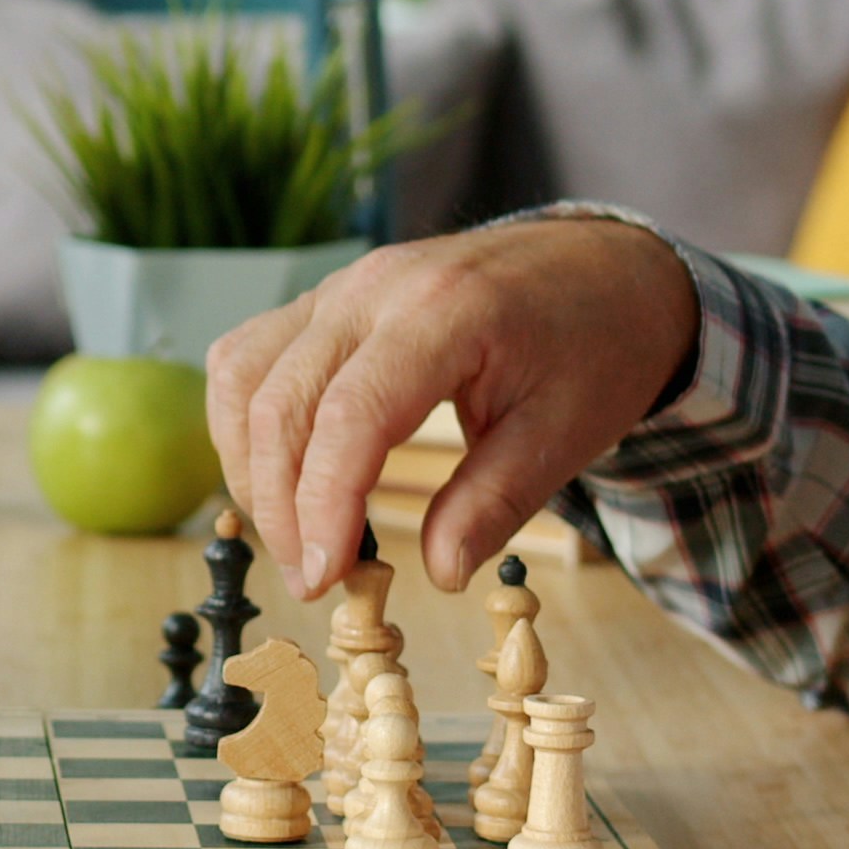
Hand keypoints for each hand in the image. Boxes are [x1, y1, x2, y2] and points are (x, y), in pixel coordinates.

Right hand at [205, 217, 698, 602]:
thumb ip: (495, 502)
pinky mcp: (327, 297)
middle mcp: (375, 288)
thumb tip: (439, 574)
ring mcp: (342, 285)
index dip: (323, 505)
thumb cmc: (594, 347)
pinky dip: (246, 421)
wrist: (603, 268)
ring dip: (251, 465)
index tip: (325, 577)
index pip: (350, 415)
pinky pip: (251, 354)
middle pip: (282, 400)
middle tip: (312, 580)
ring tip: (293, 535)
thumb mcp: (566, 434)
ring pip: (245, 374)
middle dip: (280, 505)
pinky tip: (280, 474)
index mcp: (445, 311)